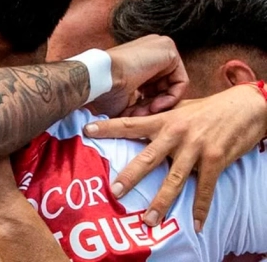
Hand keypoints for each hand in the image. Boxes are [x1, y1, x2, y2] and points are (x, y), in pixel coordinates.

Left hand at [83, 84, 266, 230]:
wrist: (244, 107)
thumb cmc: (208, 109)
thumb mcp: (179, 109)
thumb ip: (158, 118)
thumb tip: (134, 121)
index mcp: (164, 121)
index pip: (130, 124)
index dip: (108, 127)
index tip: (86, 130)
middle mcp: (177, 134)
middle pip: (148, 158)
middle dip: (130, 176)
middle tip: (115, 192)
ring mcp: (196, 148)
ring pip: (175, 179)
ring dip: (162, 201)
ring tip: (150, 220)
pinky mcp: (216, 160)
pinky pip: (205, 188)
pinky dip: (201, 207)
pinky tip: (197, 224)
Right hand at [94, 35, 187, 116]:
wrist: (100, 77)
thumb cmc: (104, 90)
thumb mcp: (123, 99)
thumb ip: (137, 105)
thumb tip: (143, 124)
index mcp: (136, 59)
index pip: (152, 86)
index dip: (146, 104)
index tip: (136, 116)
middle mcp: (148, 51)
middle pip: (163, 86)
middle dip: (153, 105)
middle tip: (142, 116)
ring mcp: (159, 47)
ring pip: (171, 85)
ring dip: (160, 104)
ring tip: (147, 113)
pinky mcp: (168, 49)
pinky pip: (180, 81)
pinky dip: (171, 98)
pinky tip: (155, 105)